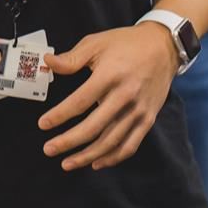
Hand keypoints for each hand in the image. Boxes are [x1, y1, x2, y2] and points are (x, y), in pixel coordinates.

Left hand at [37, 23, 177, 169]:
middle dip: (68, 141)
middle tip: (49, 149)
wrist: (164, 46)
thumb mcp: (96, 43)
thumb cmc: (126, 44)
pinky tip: (96, 162)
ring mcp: (139, 110)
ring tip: (67, 163)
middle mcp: (126, 95)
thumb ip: (71, 58)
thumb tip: (47, 62)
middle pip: (94, 127)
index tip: (43, 124)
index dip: (60, 115)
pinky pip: (130, 145)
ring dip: (87, 155)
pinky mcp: (148, 119)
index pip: (80, 101)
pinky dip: (113, 158)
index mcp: (110, 75)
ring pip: (111, 141)